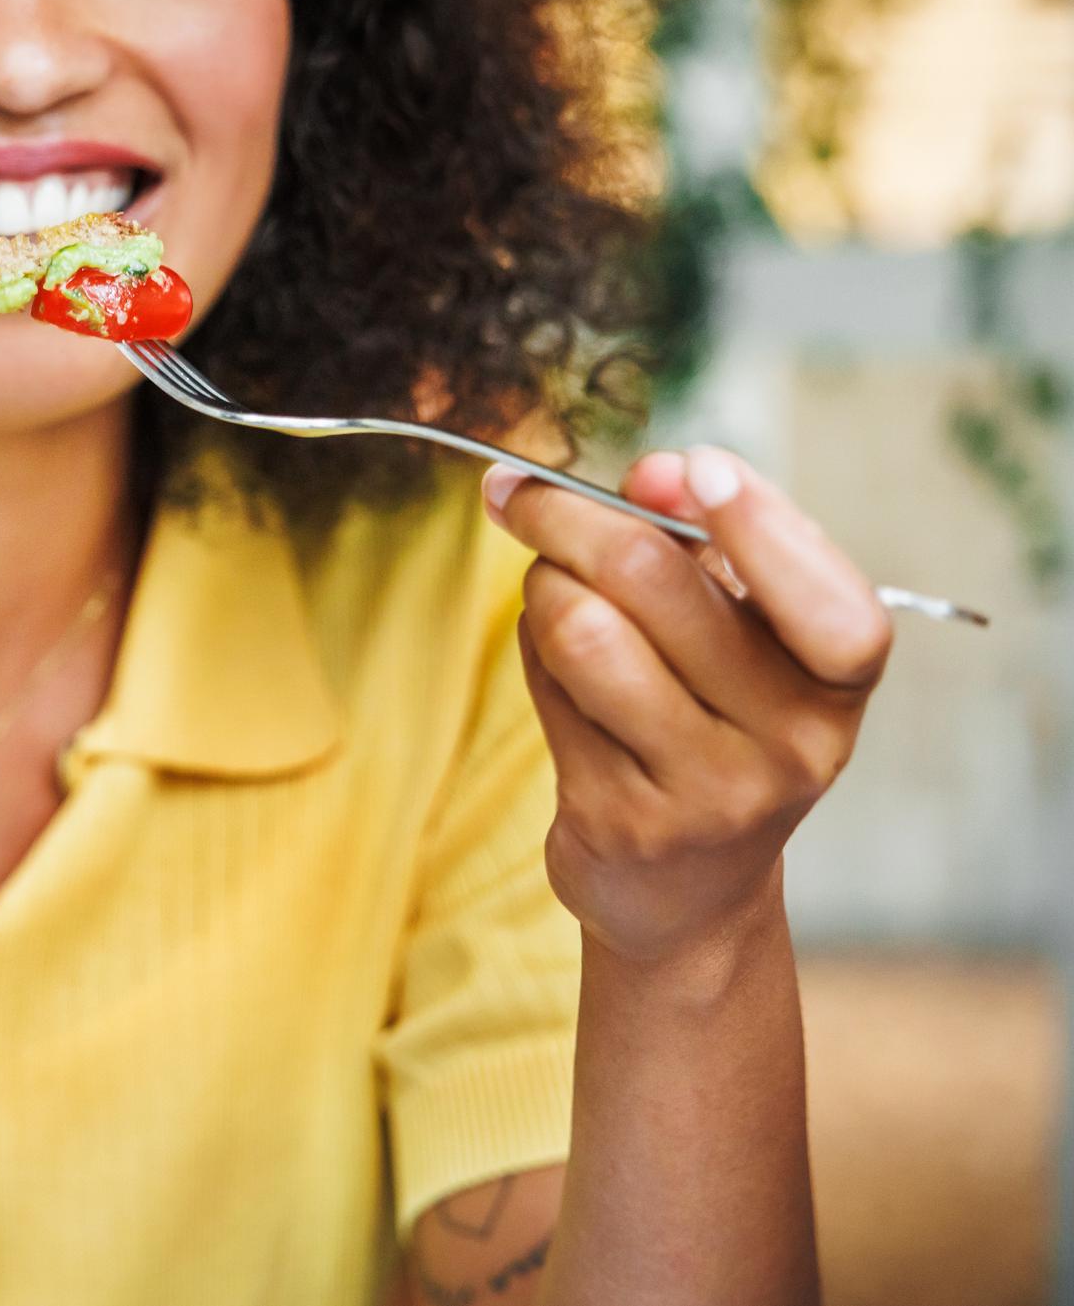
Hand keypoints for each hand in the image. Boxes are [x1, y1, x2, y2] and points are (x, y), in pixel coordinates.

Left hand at [485, 447, 892, 973]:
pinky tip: (551, 658)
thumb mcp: (741, 637)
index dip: (764, 526)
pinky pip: (547, 689)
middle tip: (519, 491)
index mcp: (838, 684)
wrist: (687, 891)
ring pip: (583, 631)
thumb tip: (654, 474)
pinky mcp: (620, 819)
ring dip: (541, 587)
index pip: (831, 606)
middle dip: (569, 515)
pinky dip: (531, 650)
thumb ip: (705, 546)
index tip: (693, 466)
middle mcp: (791, 744)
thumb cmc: (714, 723)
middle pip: (656, 582)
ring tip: (548, 588)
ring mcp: (705, 791)